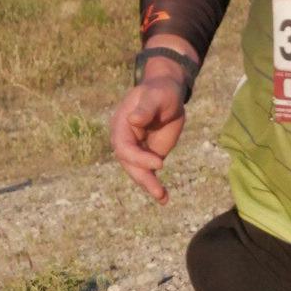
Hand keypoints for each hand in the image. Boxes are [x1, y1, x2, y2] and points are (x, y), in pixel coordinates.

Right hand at [110, 77, 186, 202]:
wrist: (168, 94)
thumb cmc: (161, 91)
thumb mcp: (156, 96)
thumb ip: (146, 108)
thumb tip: (134, 120)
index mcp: (121, 125)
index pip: (124, 147)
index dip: (138, 157)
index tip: (160, 162)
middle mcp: (125, 140)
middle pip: (129, 164)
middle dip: (143, 178)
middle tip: (159, 191)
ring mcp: (136, 149)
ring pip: (138, 171)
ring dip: (149, 186)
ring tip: (164, 198)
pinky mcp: (147, 155)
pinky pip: (148, 172)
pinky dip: (155, 185)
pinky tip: (165, 198)